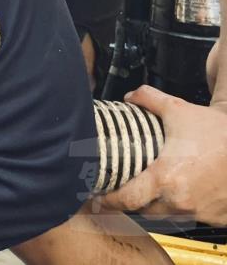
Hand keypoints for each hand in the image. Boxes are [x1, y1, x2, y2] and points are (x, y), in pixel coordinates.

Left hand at [101, 85, 226, 224]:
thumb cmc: (217, 131)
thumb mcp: (178, 108)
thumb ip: (147, 99)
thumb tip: (129, 96)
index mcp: (165, 179)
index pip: (127, 200)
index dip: (109, 200)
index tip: (99, 196)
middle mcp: (181, 201)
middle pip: (144, 211)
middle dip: (130, 202)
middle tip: (120, 190)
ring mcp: (199, 212)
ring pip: (166, 216)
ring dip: (154, 206)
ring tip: (147, 191)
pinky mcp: (216, 217)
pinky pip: (190, 218)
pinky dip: (180, 208)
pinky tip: (178, 193)